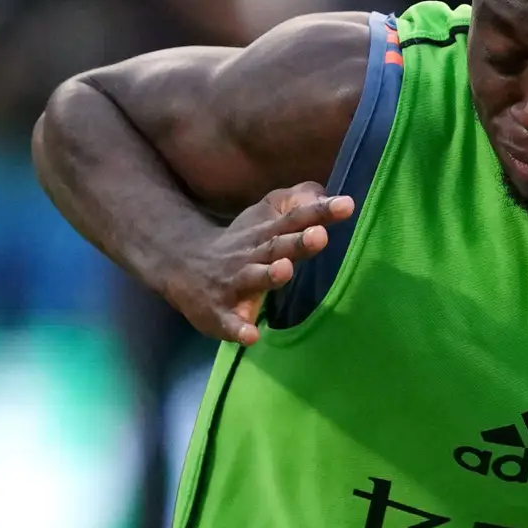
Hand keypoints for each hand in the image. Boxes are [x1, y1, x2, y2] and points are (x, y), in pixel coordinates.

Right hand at [169, 182, 350, 344]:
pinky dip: (239, 328)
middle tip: (321, 236)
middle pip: (277, 246)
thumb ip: (293, 207)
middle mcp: (251, 256)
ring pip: (253, 278)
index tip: (347, 204)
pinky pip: (230, 322)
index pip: (296, 220)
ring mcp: (233, 283)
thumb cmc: (239, 245)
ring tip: (285, 270)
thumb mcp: (262, 221)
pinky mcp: (219, 312)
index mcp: (266, 235)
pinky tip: (251, 335)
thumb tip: (324, 191)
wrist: (180, 264)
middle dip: (298, 241)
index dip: (320, 212)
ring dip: (270, 275)